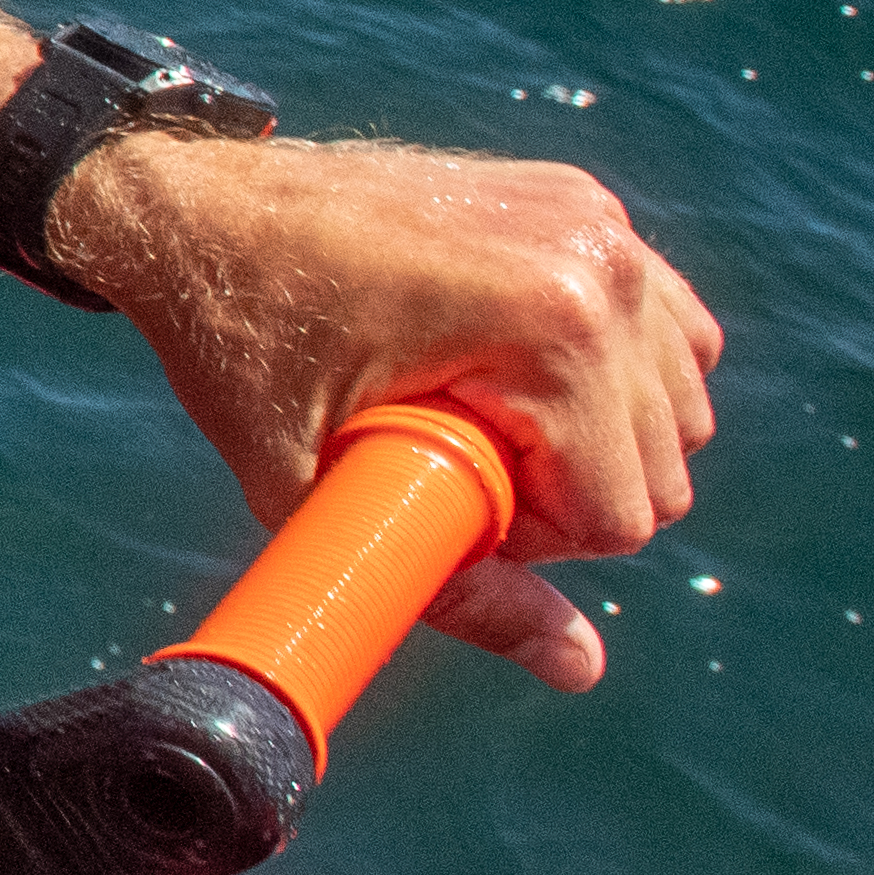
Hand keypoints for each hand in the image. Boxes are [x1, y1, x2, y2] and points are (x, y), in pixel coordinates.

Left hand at [76, 132, 724, 687]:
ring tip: (470, 413)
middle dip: (562, 495)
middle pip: (663, 466)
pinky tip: (515, 376)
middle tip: (439, 454)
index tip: (429, 492)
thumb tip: (582, 669)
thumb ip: (460, 591)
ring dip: (593, 441)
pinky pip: (670, 333)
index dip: (525, 541)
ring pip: (678, 406)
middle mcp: (602, 265)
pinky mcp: (587, 206)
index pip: (622, 515)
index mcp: (554, 326)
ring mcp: (601, 224)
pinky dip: (615, 377)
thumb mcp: (321, 489)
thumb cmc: (240, 350)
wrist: (196, 212)